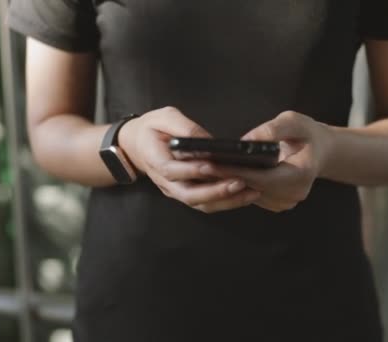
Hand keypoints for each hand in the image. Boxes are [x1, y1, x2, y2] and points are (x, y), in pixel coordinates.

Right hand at [118, 106, 260, 212]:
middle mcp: (165, 181)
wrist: (137, 144)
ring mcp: (175, 190)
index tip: (212, 166)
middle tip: (240, 182)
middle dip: (216, 191)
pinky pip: (205, 203)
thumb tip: (208, 141)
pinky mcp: (185, 193)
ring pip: (200, 204)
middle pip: (189, 195)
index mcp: (155, 160)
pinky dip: (225, 202)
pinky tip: (244, 195)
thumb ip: (185, 127)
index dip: (192, 170)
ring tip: (250, 192)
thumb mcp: (165, 117)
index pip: (172, 170)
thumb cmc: (151, 128)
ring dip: (225, 201)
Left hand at [205, 111, 333, 212]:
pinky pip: (250, 196)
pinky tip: (216, 174)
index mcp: (301, 175)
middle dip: (223, 177)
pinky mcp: (275, 204)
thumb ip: (272, 129)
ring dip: (225, 183)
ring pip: (247, 195)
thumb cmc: (307, 134)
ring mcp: (284, 202)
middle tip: (196, 166)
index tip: (210, 163)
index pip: (260, 177)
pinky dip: (234, 185)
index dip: (234, 171)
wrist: (321, 152)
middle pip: (250, 189)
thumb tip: (244, 141)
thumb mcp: (294, 122)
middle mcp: (292, 194)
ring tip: (200, 169)